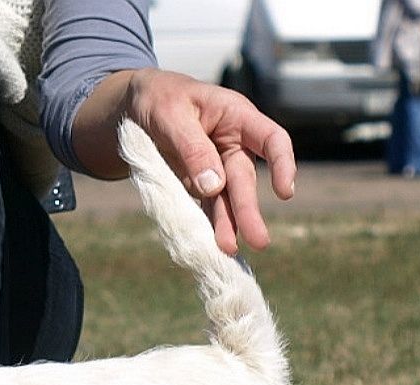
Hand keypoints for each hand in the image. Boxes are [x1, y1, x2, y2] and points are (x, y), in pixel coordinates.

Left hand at [72, 69, 295, 253]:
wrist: (134, 109)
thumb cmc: (158, 99)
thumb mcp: (169, 114)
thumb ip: (192, 148)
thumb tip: (213, 187)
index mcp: (235, 117)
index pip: (271, 139)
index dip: (282, 164)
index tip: (284, 192)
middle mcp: (231, 144)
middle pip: (245, 179)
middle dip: (248, 210)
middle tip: (258, 241)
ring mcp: (215, 167)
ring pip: (225, 199)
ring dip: (228, 224)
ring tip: (227, 251)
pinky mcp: (197, 185)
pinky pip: (205, 207)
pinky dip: (207, 224)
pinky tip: (211, 244)